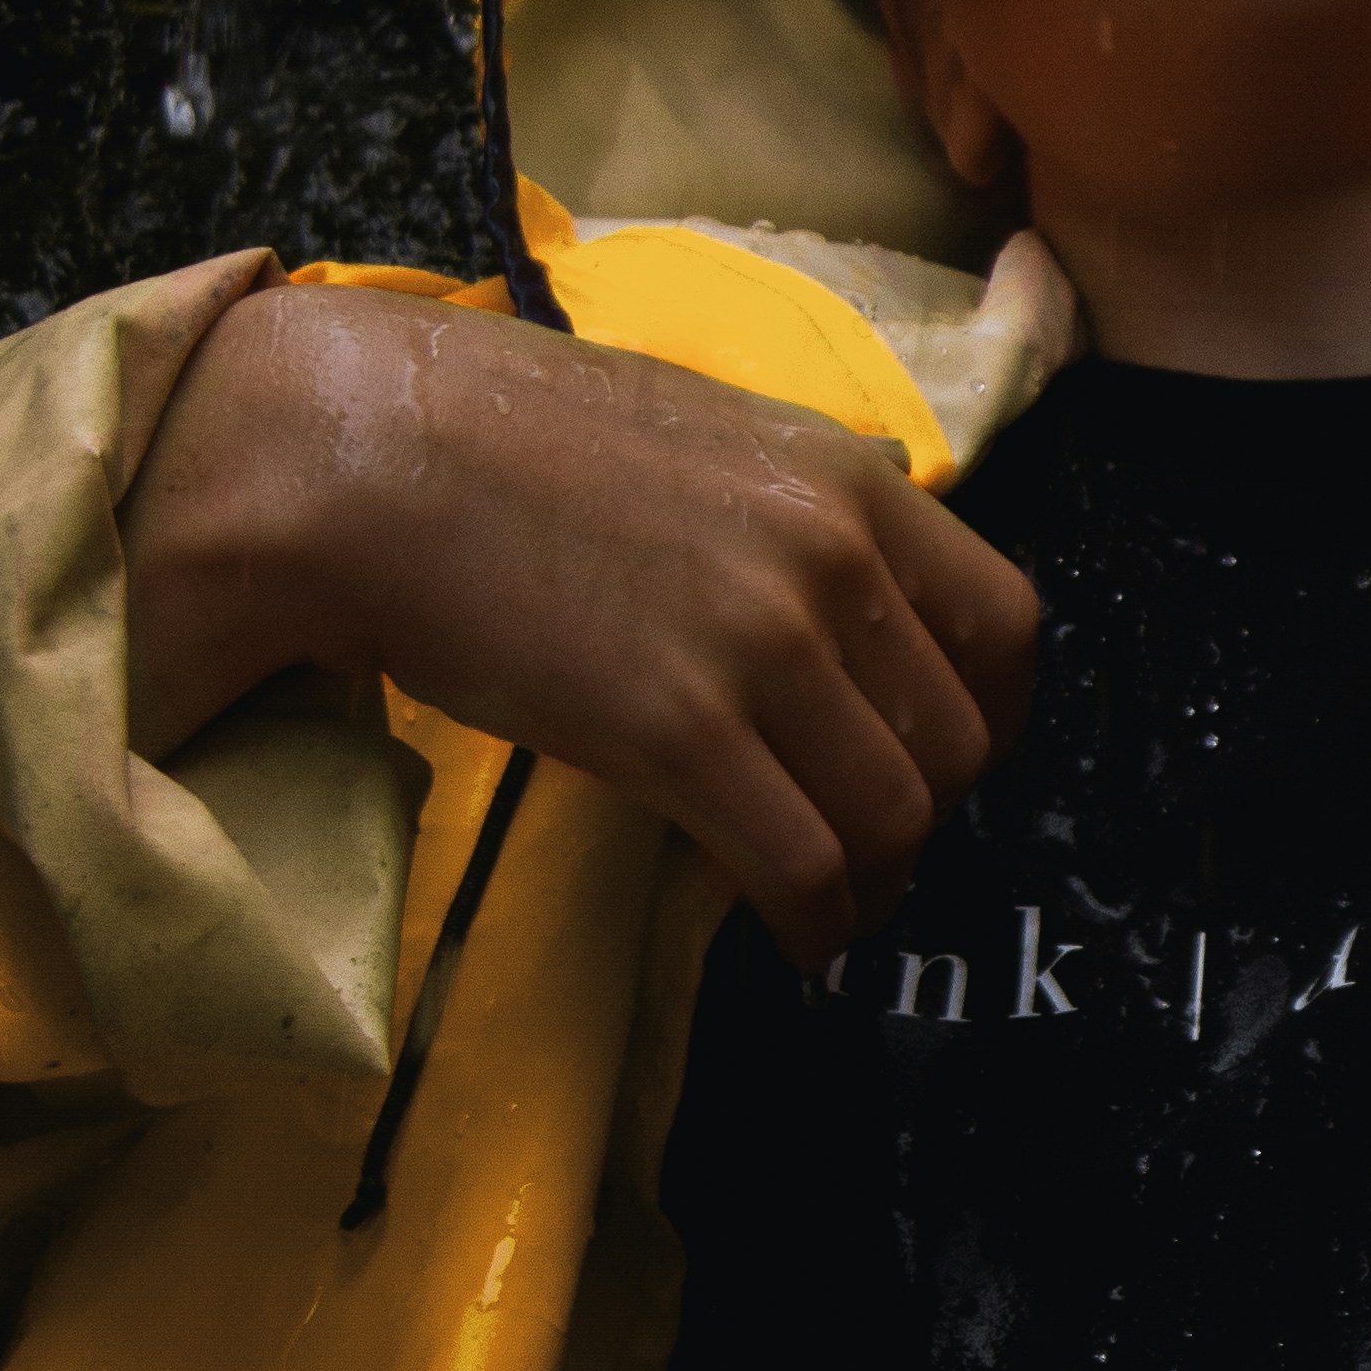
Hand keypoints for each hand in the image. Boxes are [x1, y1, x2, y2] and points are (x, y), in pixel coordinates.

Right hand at [120, 286, 1037, 968]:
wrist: (365, 453)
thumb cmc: (502, 439)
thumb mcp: (703, 433)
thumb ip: (794, 507)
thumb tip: (842, 591)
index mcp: (847, 479)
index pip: (1006, 625)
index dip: (991, 718)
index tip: (946, 762)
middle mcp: (831, 557)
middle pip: (959, 741)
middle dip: (928, 816)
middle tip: (870, 847)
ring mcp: (761, 645)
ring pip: (895, 819)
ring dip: (873, 884)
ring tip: (830, 904)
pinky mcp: (676, 732)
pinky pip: (803, 867)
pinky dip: (814, 923)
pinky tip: (791, 937)